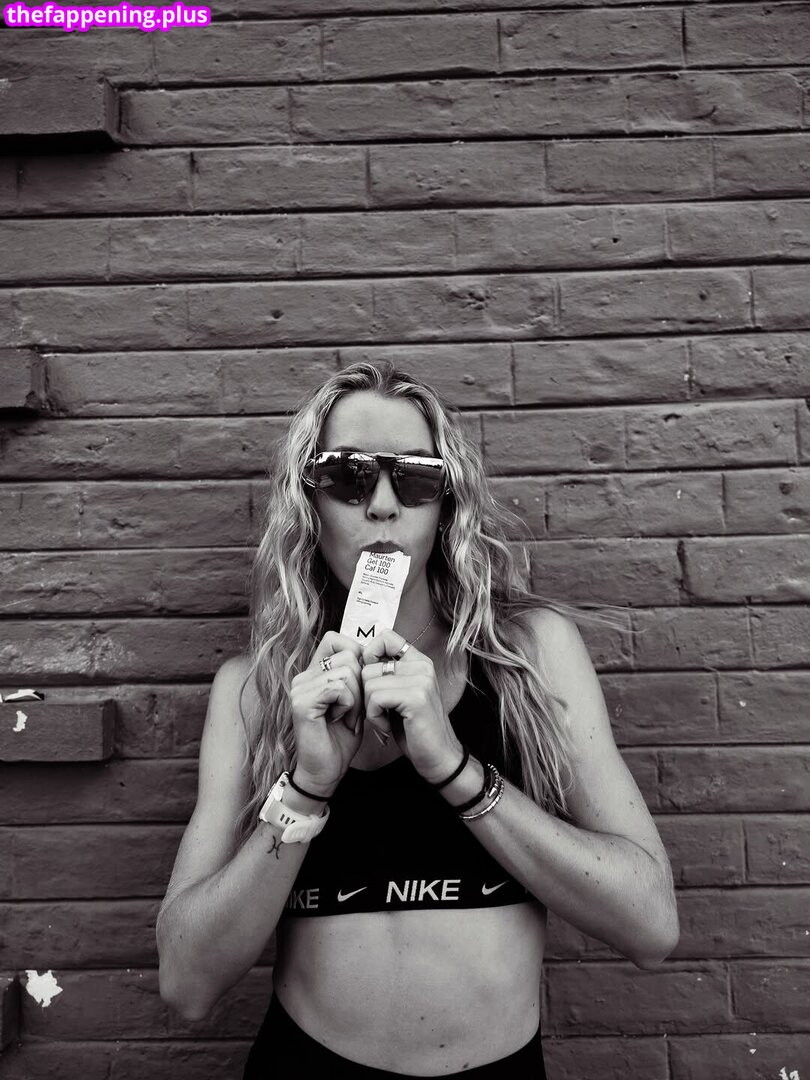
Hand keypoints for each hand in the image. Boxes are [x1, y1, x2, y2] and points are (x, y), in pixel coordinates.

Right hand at [288, 631, 365, 794]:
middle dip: (361, 684)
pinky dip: (348, 705)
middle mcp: (303, 676)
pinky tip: (340, 720)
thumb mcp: (354, 699)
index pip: (336, 639)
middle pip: (348, 655)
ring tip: (346, 717)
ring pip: (347, 672)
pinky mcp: (302, 702)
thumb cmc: (340, 737)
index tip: (361, 683)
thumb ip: (357, 674)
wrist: (326, 771)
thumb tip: (371, 651)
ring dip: (356, 698)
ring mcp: (300, 688)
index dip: (357, 655)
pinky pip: (339, 688)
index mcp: (313, 672)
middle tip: (353, 709)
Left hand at [360, 628, 463, 783]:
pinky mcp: (416, 697)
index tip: (372, 682)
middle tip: (379, 711)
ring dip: (370, 708)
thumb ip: (386, 674)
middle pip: (369, 665)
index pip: (385, 636)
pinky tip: (387, 726)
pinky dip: (374, 717)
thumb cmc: (414, 728)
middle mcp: (422, 666)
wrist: (438, 757)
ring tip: (385, 719)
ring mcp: (421, 680)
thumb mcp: (400, 694)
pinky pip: (375, 697)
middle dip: (366, 693)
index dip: (370, 656)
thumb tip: (359, 658)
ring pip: (369, 682)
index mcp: (419, 662)